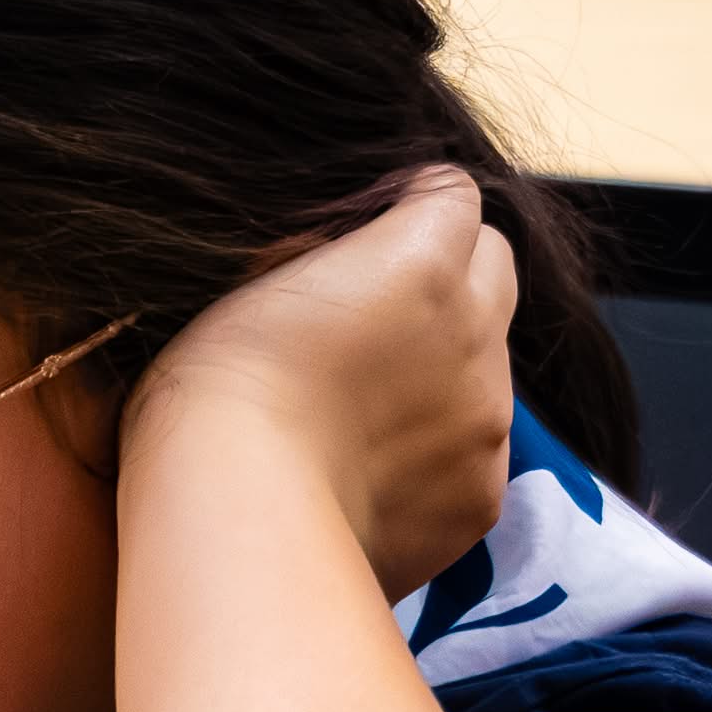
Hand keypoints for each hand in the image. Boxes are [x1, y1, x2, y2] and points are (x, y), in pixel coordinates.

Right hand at [122, 167, 515, 600]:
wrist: (237, 516)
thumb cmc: (216, 392)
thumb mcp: (251, 284)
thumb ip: (322, 255)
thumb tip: (345, 250)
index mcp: (422, 261)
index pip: (454, 195)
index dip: (413, 204)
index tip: (377, 224)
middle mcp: (475, 333)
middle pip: (496, 265)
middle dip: (454, 267)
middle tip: (384, 305)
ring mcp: (487, 421)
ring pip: (489, 364)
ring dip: (445, 365)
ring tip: (364, 406)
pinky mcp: (480, 496)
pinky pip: (475, 453)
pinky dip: (436, 451)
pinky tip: (370, 472)